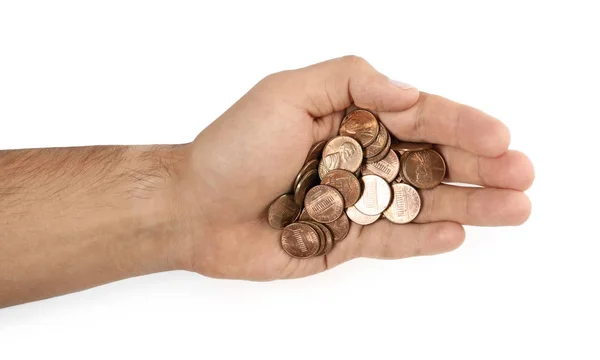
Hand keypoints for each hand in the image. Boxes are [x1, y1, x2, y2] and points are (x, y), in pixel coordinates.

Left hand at [171, 56, 533, 279]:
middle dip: (478, 165)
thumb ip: (349, 81)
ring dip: (469, 203)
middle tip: (523, 174)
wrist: (194, 209)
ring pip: (421, 200)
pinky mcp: (345, 236)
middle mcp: (359, 156)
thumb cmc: (234, 147)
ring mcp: (356, 198)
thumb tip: (408, 92)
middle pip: (430, 159)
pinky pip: (393, 238)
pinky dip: (424, 237)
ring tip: (514, 207)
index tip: (500, 136)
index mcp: (350, 116)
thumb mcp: (286, 93)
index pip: (417, 116)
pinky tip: (458, 232)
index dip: (460, 124)